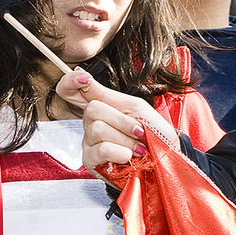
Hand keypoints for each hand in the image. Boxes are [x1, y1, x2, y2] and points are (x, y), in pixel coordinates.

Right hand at [53, 69, 178, 169]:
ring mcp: (88, 141)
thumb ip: (105, 93)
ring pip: (99, 130)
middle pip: (92, 109)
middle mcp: (90, 122)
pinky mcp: (91, 161)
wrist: (165, 157)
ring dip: (126, 139)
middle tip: (138, 131)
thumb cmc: (152, 132)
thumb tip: (81, 74)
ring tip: (138, 147)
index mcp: (100, 106)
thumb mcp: (134, 106)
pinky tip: (129, 156)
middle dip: (122, 121)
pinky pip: (103, 150)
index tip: (85, 78)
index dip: (70, 81)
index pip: (70, 90)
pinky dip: (122, 152)